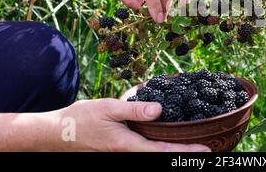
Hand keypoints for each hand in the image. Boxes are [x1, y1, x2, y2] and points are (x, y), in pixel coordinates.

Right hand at [55, 99, 210, 151]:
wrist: (58, 133)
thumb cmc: (82, 119)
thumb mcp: (109, 108)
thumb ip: (134, 110)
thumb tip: (160, 109)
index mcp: (127, 145)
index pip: (163, 152)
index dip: (185, 152)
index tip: (205, 151)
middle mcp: (128, 153)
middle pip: (161, 156)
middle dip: (184, 154)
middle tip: (206, 150)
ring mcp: (124, 153)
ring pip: (153, 154)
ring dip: (173, 151)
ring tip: (193, 144)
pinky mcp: (121, 149)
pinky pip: (145, 149)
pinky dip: (160, 146)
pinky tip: (167, 138)